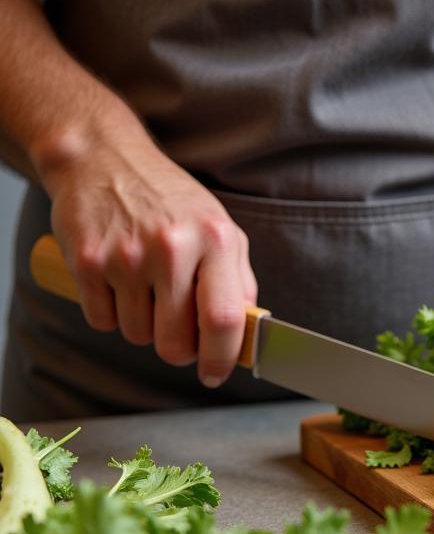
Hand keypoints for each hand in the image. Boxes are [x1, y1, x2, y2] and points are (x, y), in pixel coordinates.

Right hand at [44, 138, 256, 387]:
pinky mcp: (86, 261)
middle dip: (179, 351)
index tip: (215, 374)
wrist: (103, 159)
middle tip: (178, 333)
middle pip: (175, 342)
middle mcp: (172, 248)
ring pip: (137, 336)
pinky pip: (102, 321)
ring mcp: (125, 255)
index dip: (222, 359)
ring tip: (145, 290)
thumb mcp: (220, 229)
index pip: (223, 320)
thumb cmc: (170, 201)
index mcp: (215, 240)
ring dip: (143, 327)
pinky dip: (110, 313)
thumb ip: (238, 281)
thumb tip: (249, 333)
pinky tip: (117, 282)